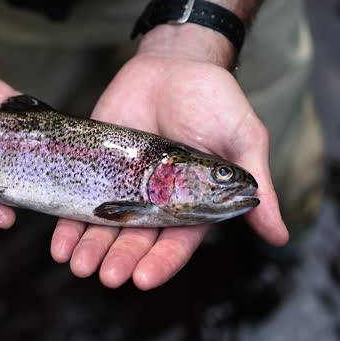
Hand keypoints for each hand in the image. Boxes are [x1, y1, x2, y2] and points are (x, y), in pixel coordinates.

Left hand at [50, 46, 288, 289]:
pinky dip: (68, 225)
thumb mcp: (243, 140)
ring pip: (105, 228)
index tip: (143, 279)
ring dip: (92, 249)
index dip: (160, 263)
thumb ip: (254, 185)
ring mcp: (122, 187)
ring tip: (79, 266)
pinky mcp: (96, 168)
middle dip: (121, 259)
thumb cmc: (216, 100)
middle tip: (108, 276)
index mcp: (191, 205)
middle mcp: (155, 202)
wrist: (175, 61)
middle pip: (136, 241)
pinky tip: (59, 245)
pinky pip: (79, 201)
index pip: (176, 244)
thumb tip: (280, 235)